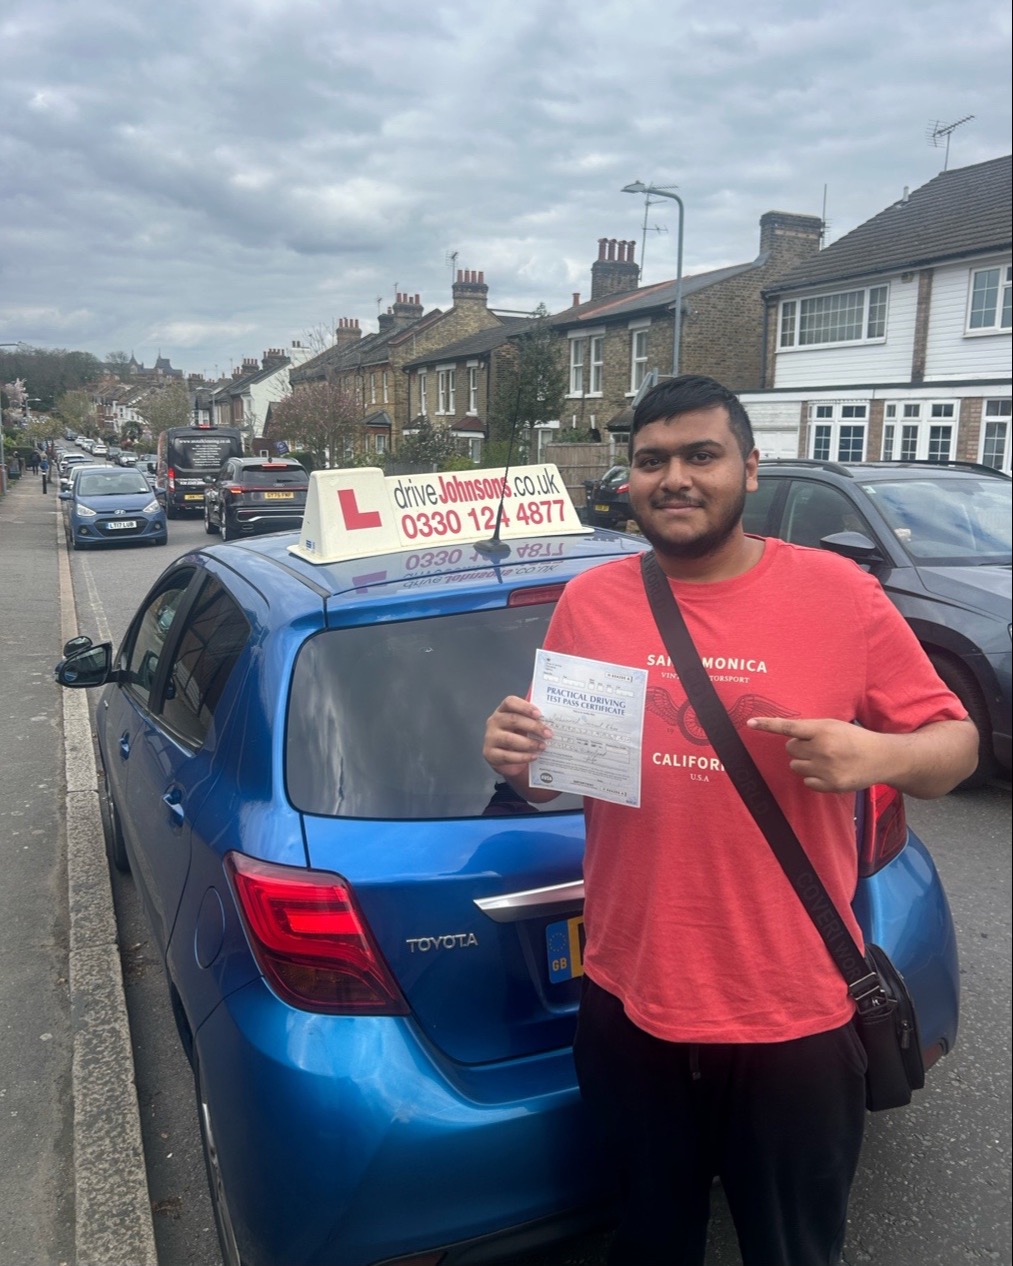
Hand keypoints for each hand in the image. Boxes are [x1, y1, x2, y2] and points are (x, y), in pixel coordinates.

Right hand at [483, 696, 551, 781]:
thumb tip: (552, 721)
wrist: (504, 757)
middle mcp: (494, 721)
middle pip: (513, 720)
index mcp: (502, 710)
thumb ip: (532, 720)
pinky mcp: (490, 754)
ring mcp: (490, 738)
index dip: (525, 707)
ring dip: (529, 743)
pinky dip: (523, 757)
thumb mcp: (523, 725)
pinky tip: (534, 756)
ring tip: (543, 746)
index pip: (510, 702)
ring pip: (510, 739)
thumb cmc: (517, 735)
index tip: (539, 714)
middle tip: (548, 734)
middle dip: (533, 726)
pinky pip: (508, 756)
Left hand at [746, 716, 884, 792]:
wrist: (881, 757)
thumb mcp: (834, 726)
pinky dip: (813, 777)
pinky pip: (806, 782)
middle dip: (799, 747)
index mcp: (823, 730)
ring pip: (795, 766)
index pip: (790, 727)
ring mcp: (826, 769)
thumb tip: (788, 735)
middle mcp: (823, 749)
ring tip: (824, 759)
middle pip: (790, 748)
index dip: (768, 725)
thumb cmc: (854, 738)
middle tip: (816, 746)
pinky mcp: (830, 785)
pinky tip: (829, 772)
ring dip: (804, 762)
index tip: (750, 723)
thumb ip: (812, 729)